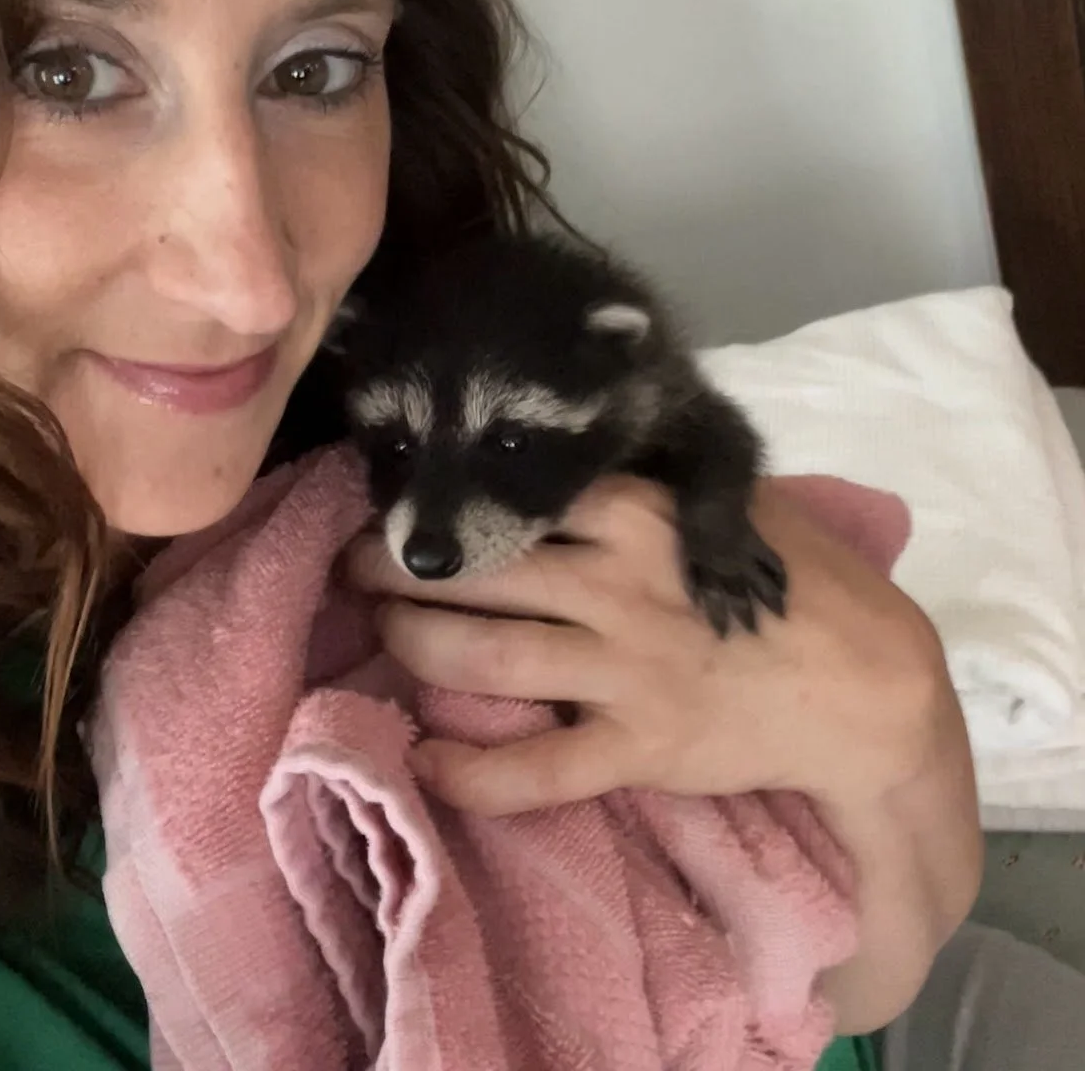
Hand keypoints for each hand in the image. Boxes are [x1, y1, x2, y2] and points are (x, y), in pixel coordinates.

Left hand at [345, 475, 949, 818]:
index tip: (397, 495)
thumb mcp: (733, 496)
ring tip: (377, 632)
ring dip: (412, 644)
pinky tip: (424, 762)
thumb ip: (650, 474)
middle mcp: (617, 583)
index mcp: (639, 512)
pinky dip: (470, 772)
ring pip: (483, 657)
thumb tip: (567, 448)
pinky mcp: (638, 748)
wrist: (869, 687)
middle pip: (477, 571)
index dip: (445, 498)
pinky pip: (535, 770)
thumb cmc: (803, 579)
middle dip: (395, 568)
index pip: (514, 493)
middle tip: (351, 565)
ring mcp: (624, 669)